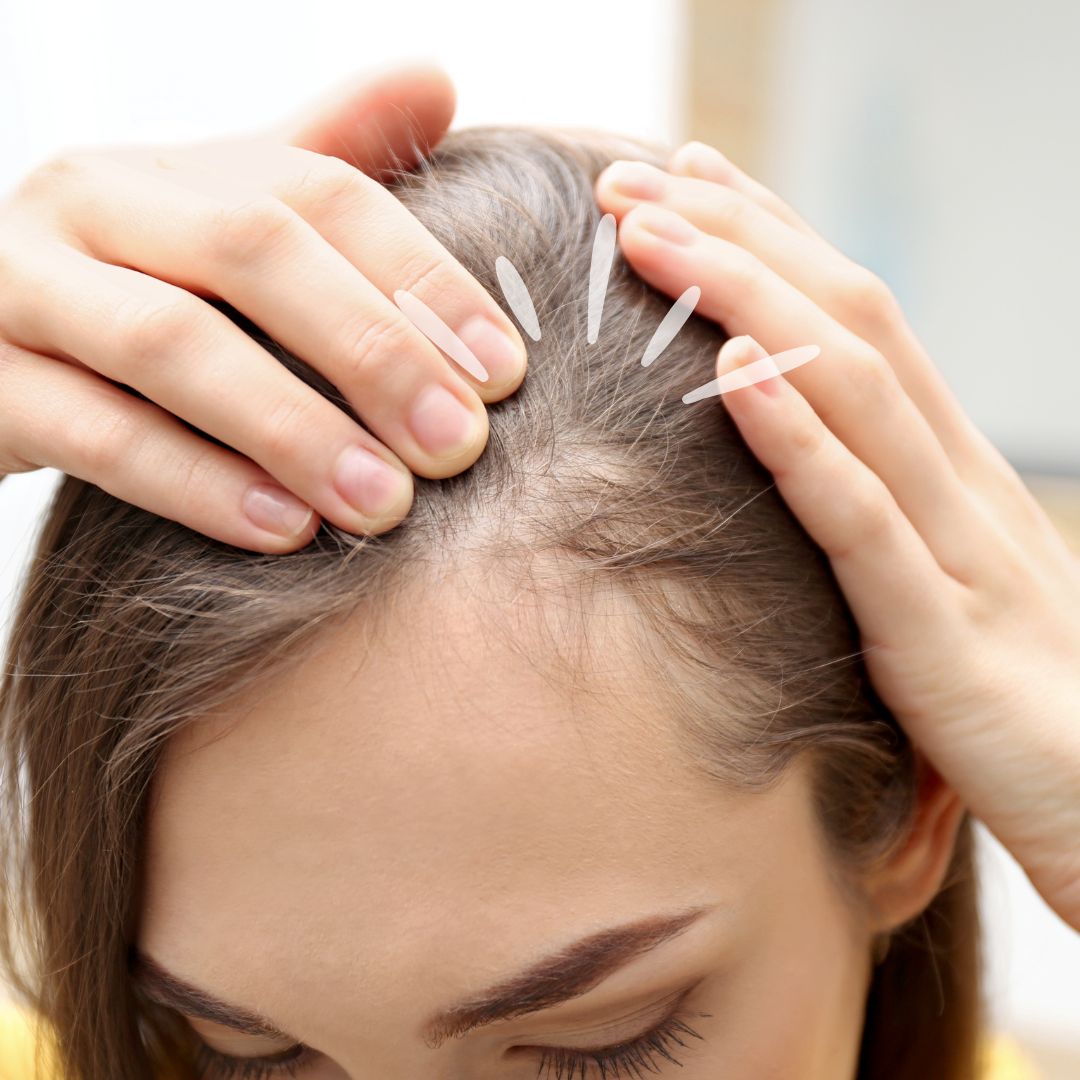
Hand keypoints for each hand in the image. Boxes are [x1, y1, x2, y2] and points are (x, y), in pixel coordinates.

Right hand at [0, 63, 526, 551]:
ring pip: (169, 345)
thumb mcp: (227, 225)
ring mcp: (22, 288)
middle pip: (251, 251)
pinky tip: (284, 531)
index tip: (504, 371)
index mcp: (175, 168)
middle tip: (456, 446)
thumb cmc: (140, 293)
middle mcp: (94, 202)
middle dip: (370, 349)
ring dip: (292, 428)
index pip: (321, 193)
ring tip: (382, 504)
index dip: (423, 278)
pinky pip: (93, 434)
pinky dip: (197, 484)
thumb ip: (326, 161)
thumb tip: (438, 78)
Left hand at [595, 143, 1079, 932]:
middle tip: (634, 179)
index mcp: (948, 470)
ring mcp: (954, 549)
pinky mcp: (943, 636)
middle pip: (845, 323)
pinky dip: (797, 439)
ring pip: (850, 390)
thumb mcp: (940, 585)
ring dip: (746, 303)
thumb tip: (784, 458)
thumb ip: (875, 517)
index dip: (771, 244)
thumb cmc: (1022, 704)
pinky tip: (734, 375)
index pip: (854, 323)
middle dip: (739, 240)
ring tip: (655, 235)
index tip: (688, 185)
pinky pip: (862, 518)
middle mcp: (954, 482)